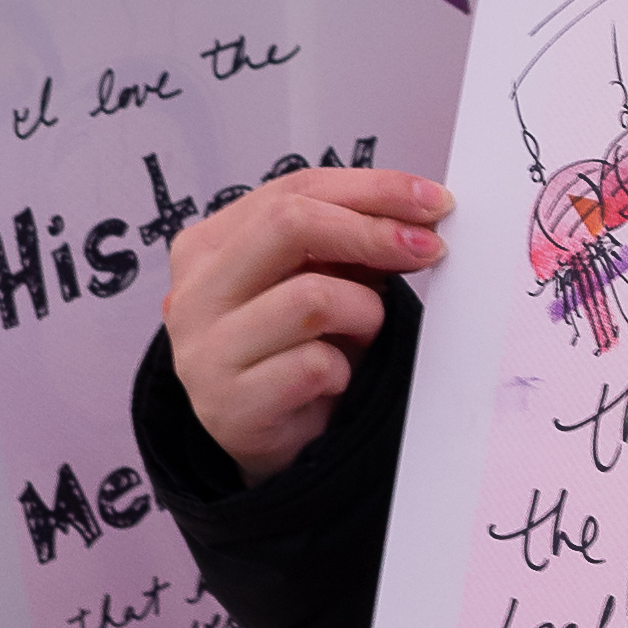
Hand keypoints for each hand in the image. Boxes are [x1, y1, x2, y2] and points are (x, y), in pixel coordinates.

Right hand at [161, 165, 453, 482]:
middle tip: (427, 248)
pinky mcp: (229, 405)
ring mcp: (204, 350)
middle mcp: (195, 292)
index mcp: (209, 245)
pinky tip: (336, 380)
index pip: (294, 189)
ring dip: (363, 313)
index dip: (372, 189)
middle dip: (373, 231)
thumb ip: (349, 241)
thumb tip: (418, 213)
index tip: (432, 201)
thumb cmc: (295, 349)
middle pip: (290, 223)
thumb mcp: (318, 279)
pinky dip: (344, 370)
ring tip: (365, 334)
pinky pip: (314, 366)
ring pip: (312, 297)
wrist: (270, 438)